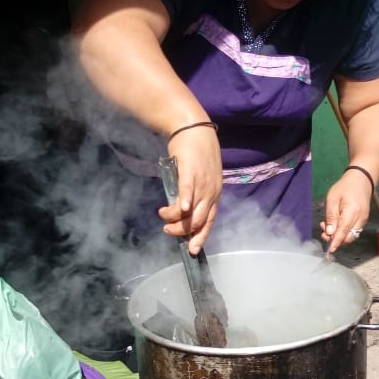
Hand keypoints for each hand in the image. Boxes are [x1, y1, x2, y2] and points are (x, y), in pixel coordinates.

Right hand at [158, 128, 222, 252]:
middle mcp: (211, 191)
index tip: (191, 249)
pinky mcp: (190, 171)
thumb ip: (196, 193)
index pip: (209, 221)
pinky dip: (183, 201)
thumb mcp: (202, 177)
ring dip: (175, 219)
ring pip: (191, 210)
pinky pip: (188, 189)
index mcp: (214, 194)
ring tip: (163, 218)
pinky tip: (178, 209)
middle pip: (199, 220)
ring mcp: (202, 182)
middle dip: (182, 231)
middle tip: (168, 231)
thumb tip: (184, 210)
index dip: (200, 236)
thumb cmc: (197, 153)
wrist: (194, 128)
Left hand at [320, 172, 371, 252]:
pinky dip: (344, 231)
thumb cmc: (344, 187)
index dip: (336, 242)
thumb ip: (331, 217)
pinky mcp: (364, 220)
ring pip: (351, 236)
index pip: (343, 232)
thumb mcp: (332, 199)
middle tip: (323, 230)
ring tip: (328, 225)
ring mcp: (363, 220)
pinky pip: (354, 231)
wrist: (361, 179)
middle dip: (335, 239)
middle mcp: (360, 219)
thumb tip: (329, 233)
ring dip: (339, 235)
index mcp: (352, 212)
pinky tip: (336, 224)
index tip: (329, 251)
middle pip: (348, 238)